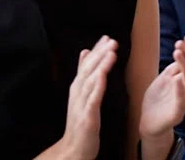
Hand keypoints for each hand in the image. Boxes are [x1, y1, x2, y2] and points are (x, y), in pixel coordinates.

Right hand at [58, 36, 117, 159]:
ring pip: (90, 81)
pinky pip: (92, 99)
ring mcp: (81, 105)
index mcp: (78, 88)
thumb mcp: (81, 96)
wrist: (73, 149)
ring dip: (100, 65)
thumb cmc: (80, 122)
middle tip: (111, 40)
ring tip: (111, 52)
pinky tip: (103, 76)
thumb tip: (85, 52)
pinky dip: (97, 86)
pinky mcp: (86, 117)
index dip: (97, 51)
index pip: (87, 65)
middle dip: (100, 54)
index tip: (107, 37)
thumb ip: (83, 75)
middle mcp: (78, 94)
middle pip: (88, 70)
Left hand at [139, 35, 184, 137]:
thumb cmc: (160, 98)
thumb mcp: (167, 76)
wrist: (149, 122)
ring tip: (177, 52)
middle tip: (181, 42)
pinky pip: (182, 101)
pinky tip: (175, 79)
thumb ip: (177, 65)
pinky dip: (180, 89)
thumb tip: (184, 49)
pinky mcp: (176, 113)